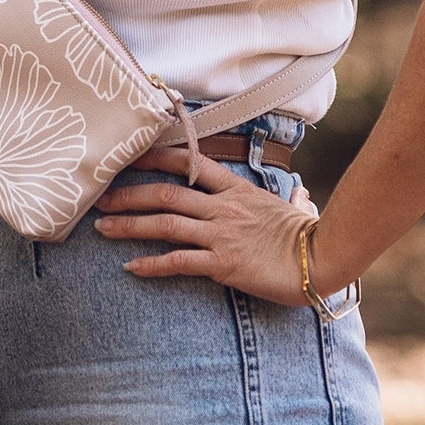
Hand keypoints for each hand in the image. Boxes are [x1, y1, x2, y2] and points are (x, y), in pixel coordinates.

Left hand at [92, 142, 325, 305]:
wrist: (324, 259)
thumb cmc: (312, 236)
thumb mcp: (295, 209)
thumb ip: (290, 199)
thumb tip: (301, 194)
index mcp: (236, 189)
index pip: (190, 162)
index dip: (157, 156)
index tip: (130, 156)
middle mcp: (223, 207)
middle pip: (165, 193)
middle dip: (128, 193)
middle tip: (100, 196)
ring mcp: (221, 234)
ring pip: (164, 224)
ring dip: (129, 225)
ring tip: (102, 227)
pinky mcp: (223, 264)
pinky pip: (179, 262)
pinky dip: (152, 265)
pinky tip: (131, 267)